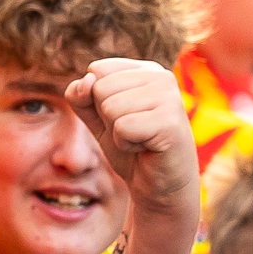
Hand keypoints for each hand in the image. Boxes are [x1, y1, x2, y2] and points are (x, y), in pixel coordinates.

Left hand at [66, 59, 197, 215]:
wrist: (156, 183)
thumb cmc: (129, 146)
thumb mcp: (96, 117)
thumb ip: (81, 95)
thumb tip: (87, 80)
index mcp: (146, 70)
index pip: (96, 70)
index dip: (97, 101)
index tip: (122, 117)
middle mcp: (162, 76)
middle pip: (100, 87)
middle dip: (107, 117)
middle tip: (133, 131)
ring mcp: (170, 97)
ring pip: (109, 107)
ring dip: (117, 132)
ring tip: (140, 138)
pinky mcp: (171, 121)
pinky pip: (122, 127)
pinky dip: (126, 144)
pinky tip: (146, 147)